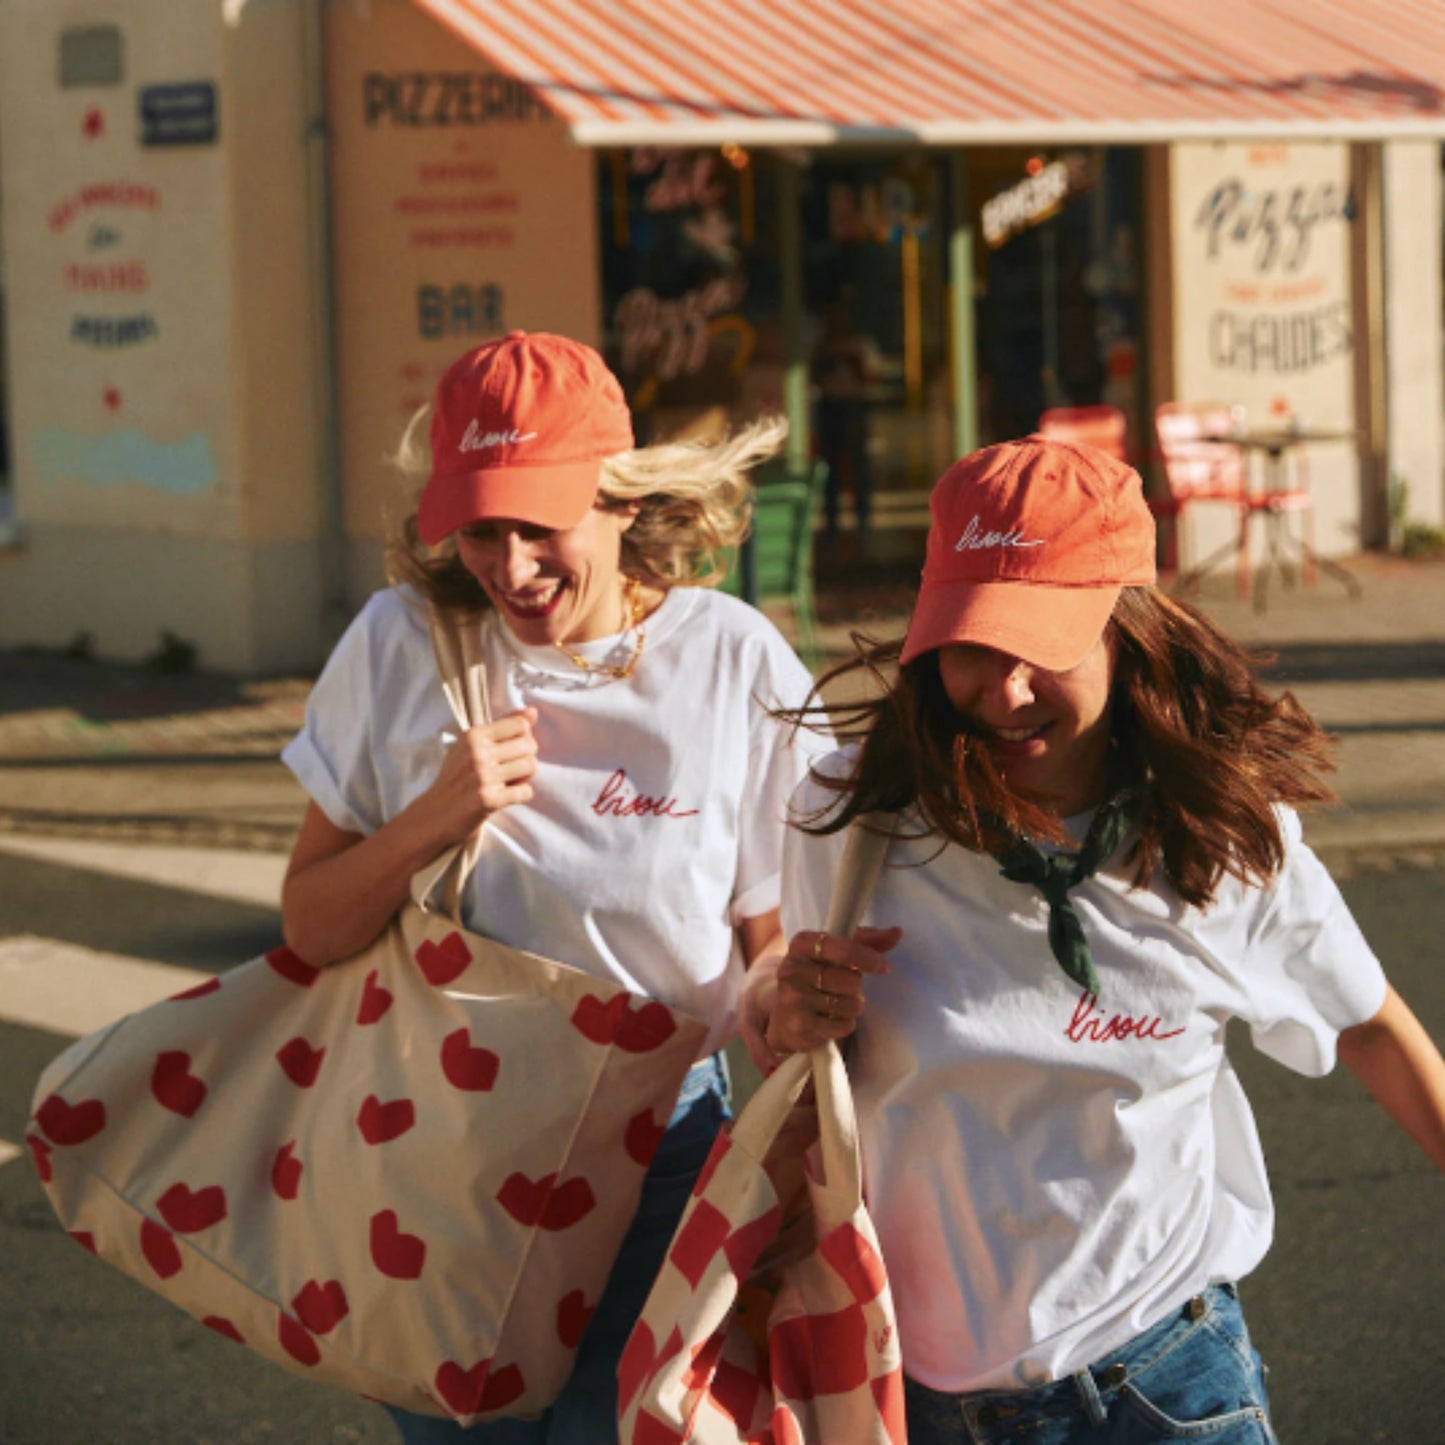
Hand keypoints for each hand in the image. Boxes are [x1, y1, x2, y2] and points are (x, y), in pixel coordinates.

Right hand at [420, 707, 538, 844]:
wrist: (434, 814)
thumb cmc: (456, 778)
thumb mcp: (471, 746)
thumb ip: (503, 726)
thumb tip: (533, 711)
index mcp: (474, 735)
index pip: (520, 724)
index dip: (523, 737)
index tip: (511, 749)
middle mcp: (478, 753)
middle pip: (529, 745)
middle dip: (526, 757)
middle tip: (511, 769)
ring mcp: (483, 776)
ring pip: (530, 766)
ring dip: (525, 776)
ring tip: (509, 781)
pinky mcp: (489, 800)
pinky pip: (525, 791)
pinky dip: (521, 795)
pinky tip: (507, 796)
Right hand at [741, 926, 899, 1073]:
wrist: (785, 1015)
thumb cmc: (817, 976)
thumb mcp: (836, 952)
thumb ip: (867, 940)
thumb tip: (897, 932)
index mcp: (800, 944)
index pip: (841, 947)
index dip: (866, 957)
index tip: (882, 966)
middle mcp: (791, 969)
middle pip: (850, 980)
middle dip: (855, 986)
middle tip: (843, 987)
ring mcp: (792, 999)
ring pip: (850, 1004)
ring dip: (852, 1006)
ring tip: (836, 1003)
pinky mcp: (800, 1027)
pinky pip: (844, 1026)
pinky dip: (845, 1024)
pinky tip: (830, 1019)